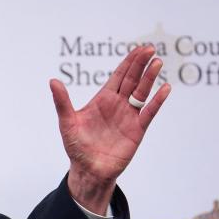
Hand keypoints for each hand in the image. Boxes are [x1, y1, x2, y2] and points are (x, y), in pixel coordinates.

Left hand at [49, 45, 169, 213]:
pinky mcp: (137, 130)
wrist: (88, 170)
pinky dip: (157, 101)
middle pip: (132, 80)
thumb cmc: (76, 147)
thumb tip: (52, 81)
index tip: (139, 49)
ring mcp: (129, 116)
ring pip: (142, 92)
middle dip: (141, 64)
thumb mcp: (67, 123)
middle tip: (150, 49)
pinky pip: (149, 112)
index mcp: (103, 99)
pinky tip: (165, 89)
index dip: (128, 62)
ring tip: (158, 63)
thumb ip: (62, 102)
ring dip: (150, 78)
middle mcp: (118, 105)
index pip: (118, 76)